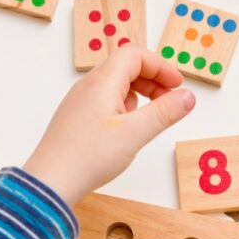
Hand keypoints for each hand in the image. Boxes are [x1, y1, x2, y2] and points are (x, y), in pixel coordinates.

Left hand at [24, 46, 196, 203]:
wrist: (50, 182)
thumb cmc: (87, 157)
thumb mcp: (135, 134)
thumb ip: (164, 113)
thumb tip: (187, 96)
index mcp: (102, 82)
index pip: (135, 55)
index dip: (161, 66)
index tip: (178, 85)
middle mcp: (88, 86)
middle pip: (125, 67)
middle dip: (152, 79)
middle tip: (170, 100)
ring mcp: (80, 102)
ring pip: (115, 85)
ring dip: (139, 94)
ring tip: (150, 118)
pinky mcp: (77, 118)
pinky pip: (105, 101)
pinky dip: (124, 107)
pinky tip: (127, 129)